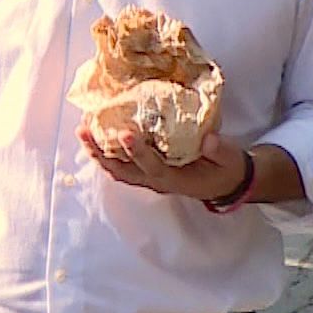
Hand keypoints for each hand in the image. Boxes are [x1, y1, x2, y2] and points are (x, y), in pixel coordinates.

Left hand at [81, 126, 249, 203]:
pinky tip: (97, 135)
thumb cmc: (226, 169)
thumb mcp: (229, 160)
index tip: (125, 133)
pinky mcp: (148, 170)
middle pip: (123, 171)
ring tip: (83, 131)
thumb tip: (207, 139)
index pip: (152, 167)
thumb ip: (219, 150)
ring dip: (99, 153)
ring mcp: (151, 178)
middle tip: (85, 130)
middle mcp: (158, 181)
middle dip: (102, 153)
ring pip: (118, 170)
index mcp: (176, 179)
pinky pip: (123, 165)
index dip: (137, 152)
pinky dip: (107, 152)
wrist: (226, 182)